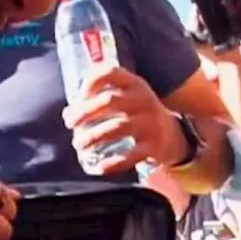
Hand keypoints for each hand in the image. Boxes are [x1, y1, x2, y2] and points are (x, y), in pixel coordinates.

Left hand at [62, 66, 185, 173]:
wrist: (172, 135)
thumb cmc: (138, 114)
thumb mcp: (125, 99)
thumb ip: (97, 101)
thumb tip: (68, 113)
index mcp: (134, 84)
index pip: (111, 72)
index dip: (91, 82)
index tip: (80, 96)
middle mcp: (143, 99)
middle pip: (109, 100)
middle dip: (84, 112)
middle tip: (70, 124)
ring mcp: (150, 123)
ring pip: (116, 128)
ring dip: (92, 137)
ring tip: (79, 144)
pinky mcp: (153, 146)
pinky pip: (130, 156)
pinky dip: (112, 163)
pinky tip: (99, 167)